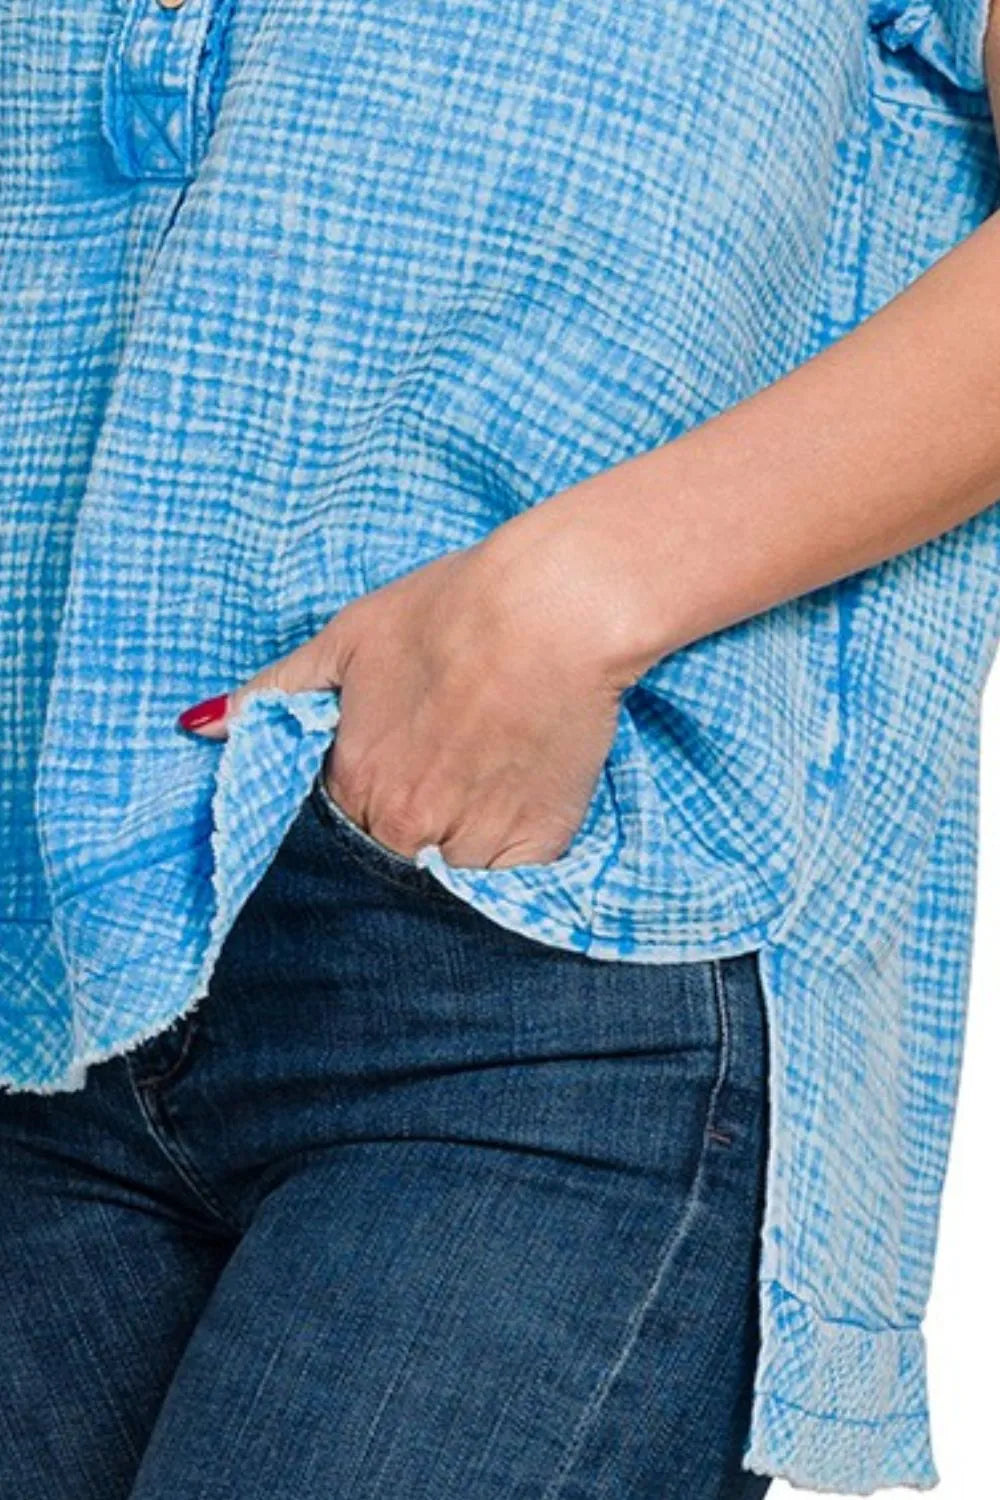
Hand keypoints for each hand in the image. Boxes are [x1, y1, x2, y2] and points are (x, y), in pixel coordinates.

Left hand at [176, 511, 641, 869]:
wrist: (554, 611)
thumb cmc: (451, 611)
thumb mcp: (348, 637)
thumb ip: (275, 691)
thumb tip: (196, 726)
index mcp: (352, 781)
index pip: (338, 823)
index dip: (366, 792)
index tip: (399, 759)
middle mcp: (402, 827)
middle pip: (392, 856)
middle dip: (410, 826)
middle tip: (448, 766)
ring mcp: (468, 846)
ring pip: (449, 878)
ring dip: (458, 848)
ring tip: (486, 783)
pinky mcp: (534, 850)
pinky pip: (511, 888)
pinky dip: (510, 863)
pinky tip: (520, 807)